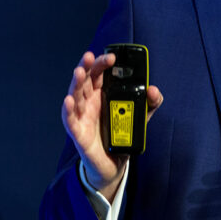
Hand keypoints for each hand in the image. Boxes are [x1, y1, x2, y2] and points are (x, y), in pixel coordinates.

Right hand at [61, 51, 162, 201]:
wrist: (113, 162)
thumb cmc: (121, 133)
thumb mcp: (141, 116)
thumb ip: (151, 102)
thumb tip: (153, 90)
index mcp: (101, 94)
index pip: (98, 73)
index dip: (102, 63)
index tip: (112, 57)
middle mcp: (89, 101)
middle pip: (85, 80)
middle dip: (87, 67)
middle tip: (91, 57)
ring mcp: (81, 115)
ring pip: (75, 95)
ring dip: (76, 83)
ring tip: (78, 72)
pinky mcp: (78, 132)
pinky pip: (70, 120)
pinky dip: (67, 110)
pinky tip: (68, 101)